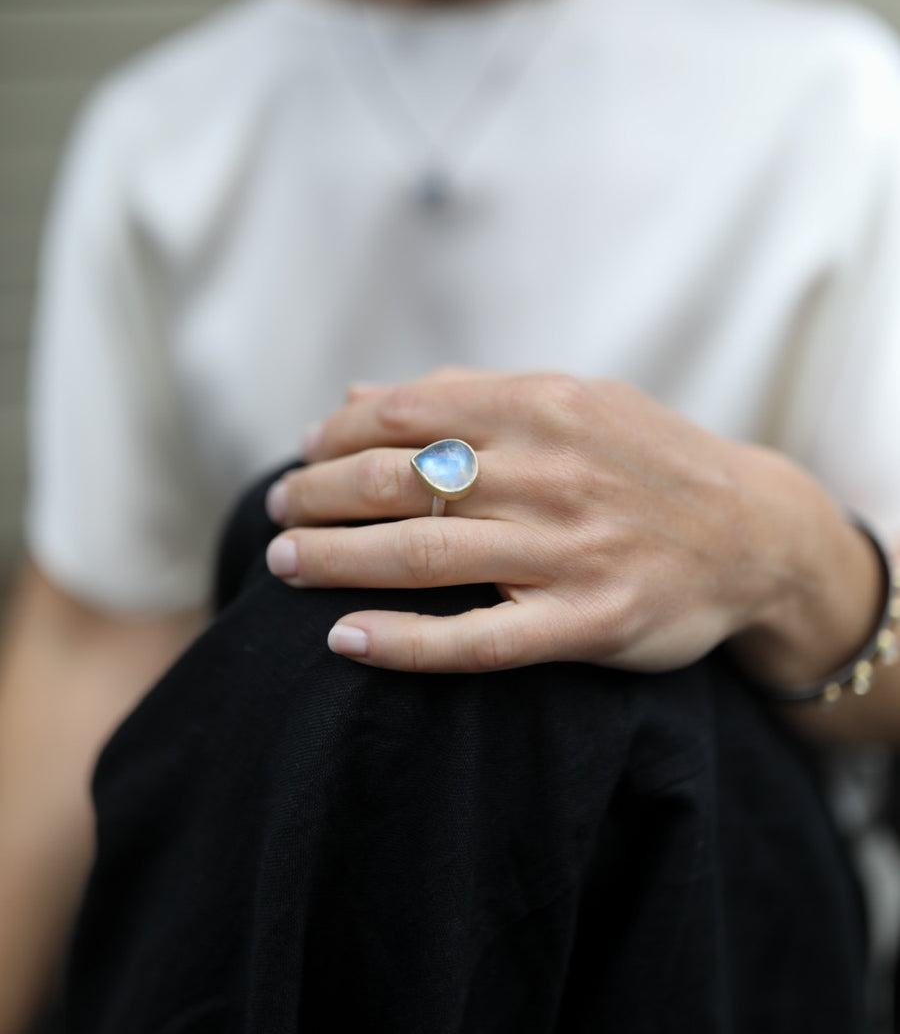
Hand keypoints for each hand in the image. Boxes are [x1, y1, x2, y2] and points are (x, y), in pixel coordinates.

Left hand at [263, 370, 794, 672]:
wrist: (753, 532)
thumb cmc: (647, 461)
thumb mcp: (574, 400)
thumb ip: (468, 394)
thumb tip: (358, 397)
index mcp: (543, 406)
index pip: (405, 414)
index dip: (335, 437)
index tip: (303, 456)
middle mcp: (550, 473)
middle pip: (397, 482)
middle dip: (317, 496)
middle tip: (276, 513)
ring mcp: (569, 551)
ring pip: (423, 555)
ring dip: (335, 559)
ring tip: (283, 564)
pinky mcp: (587, 622)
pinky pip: (479, 641)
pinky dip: (405, 642)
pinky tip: (346, 640)